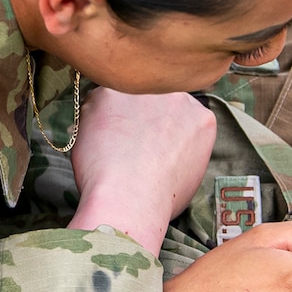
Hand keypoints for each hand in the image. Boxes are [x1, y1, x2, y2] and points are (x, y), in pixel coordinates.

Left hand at [70, 89, 214, 257]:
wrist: (129, 199)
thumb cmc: (158, 200)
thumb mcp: (189, 175)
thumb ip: (181, 151)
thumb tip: (166, 152)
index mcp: (200, 118)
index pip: (178, 114)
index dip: (158, 128)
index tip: (146, 141)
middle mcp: (176, 96)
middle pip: (152, 100)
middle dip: (138, 117)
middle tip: (124, 143)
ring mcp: (143, 91)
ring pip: (123, 98)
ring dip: (114, 117)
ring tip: (108, 149)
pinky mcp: (109, 92)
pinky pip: (95, 102)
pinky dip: (91, 121)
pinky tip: (94, 144)